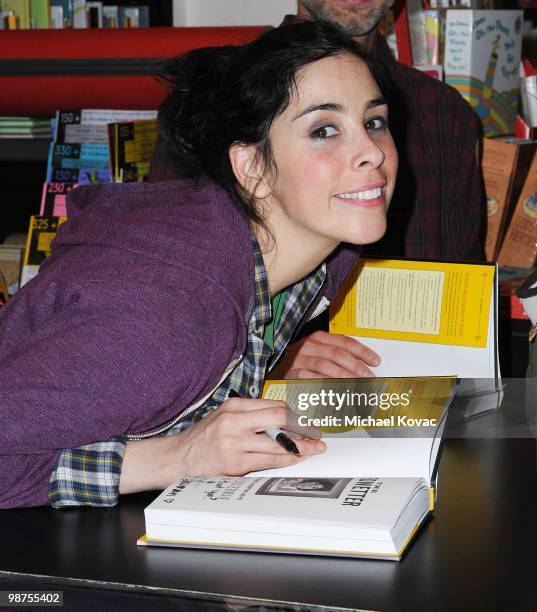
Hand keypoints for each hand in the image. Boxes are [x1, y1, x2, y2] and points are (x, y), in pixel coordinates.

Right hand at [120, 398, 325, 493]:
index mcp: (235, 405)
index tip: (309, 421)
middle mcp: (235, 420)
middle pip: (279, 418)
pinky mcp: (235, 463)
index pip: (275, 405)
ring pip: (277, 442)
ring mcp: (234, 442)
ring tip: (314, 449)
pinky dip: (286, 460)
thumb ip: (252, 415)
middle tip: (317, 435)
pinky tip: (296, 459)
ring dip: (300, 447)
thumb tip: (285, 418)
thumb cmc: (205, 437)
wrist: (179, 457)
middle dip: (303, 427)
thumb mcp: (226, 416)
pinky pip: (267, 461)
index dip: (296, 414)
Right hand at [269, 330, 379, 378]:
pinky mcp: (292, 374)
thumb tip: (361, 365)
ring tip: (357, 386)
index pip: (344, 341)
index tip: (375, 361)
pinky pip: (313, 380)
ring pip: (326, 367)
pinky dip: (327, 386)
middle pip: (337, 354)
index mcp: (317, 338)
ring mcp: (299, 360)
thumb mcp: (315, 353)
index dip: (361, 351)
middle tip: (368, 378)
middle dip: (356, 367)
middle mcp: (307, 346)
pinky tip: (338, 392)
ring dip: (344, 377)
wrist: (271, 371)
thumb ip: (333, 355)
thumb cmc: (297, 364)